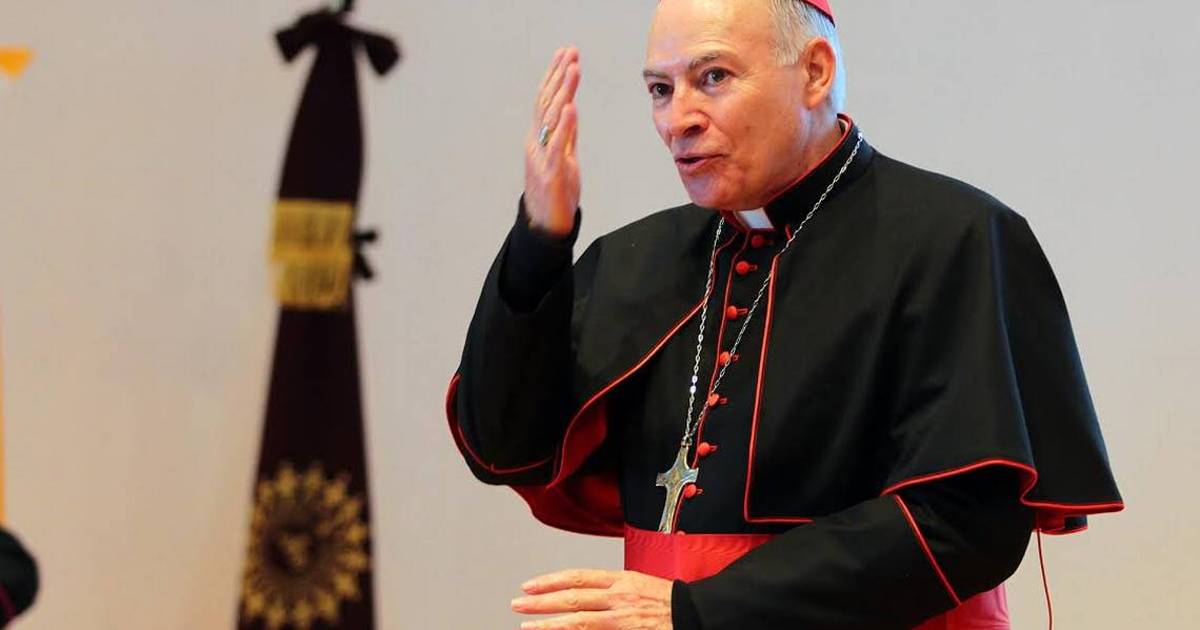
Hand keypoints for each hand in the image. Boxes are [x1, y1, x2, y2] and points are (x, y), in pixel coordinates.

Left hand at [511, 569, 672, 629]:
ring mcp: (623, 619)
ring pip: (579, 622)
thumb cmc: (671, 602)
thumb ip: (613, 588)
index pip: (579, 577)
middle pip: (573, 597)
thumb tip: (587, 593)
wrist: (698, 614)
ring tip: (528, 627)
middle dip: (541, 602)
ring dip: (550, 625)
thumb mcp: (640, 584)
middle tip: (518, 605)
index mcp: (622, 579)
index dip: (551, 581)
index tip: (530, 586)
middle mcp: (619, 597)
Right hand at [524, 46, 581, 238]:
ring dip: (563, 92)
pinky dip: (563, 125)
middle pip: (547, 103)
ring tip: (572, 70)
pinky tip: (570, 107)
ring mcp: (542, 156)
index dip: (554, 76)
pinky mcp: (551, 172)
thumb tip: (571, 108)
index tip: (565, 54)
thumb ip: (567, 134)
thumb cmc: (556, 192)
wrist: (546, 225)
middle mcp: (537, 143)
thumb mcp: (565, 157)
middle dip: (559, 75)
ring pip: (551, 118)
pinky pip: (557, 145)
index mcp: (540, 138)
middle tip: (570, 52)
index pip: (546, 100)